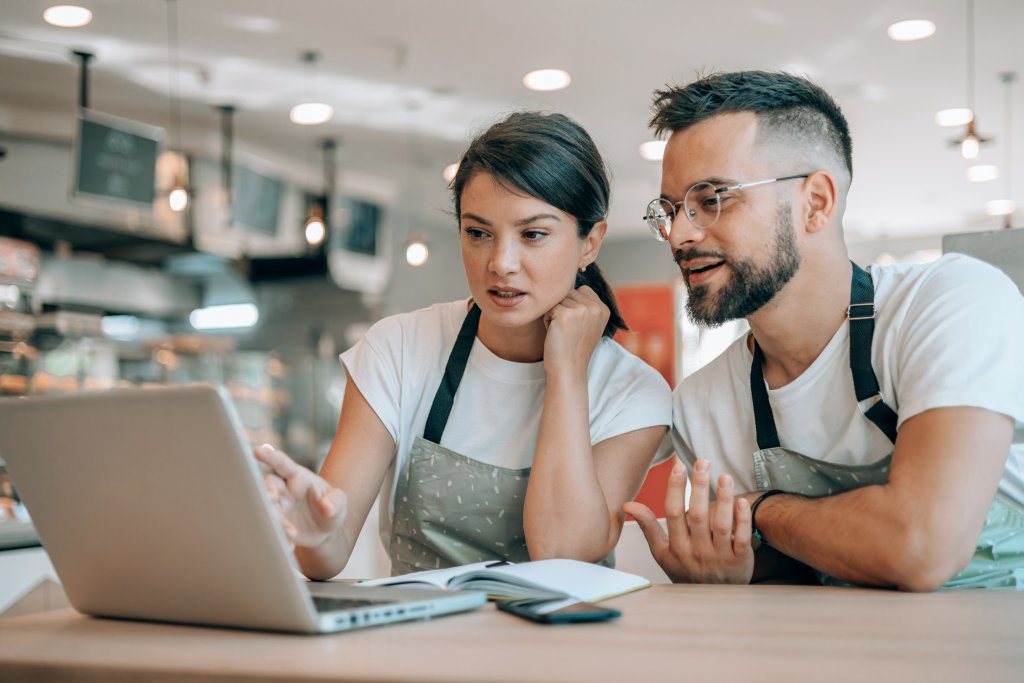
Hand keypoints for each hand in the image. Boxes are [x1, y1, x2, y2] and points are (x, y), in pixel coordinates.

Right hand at [253, 444, 346, 548]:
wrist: (326, 531)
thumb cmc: (332, 507)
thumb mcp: (340, 502)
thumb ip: (335, 501)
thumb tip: (326, 506)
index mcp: (298, 477)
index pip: (283, 464)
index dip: (270, 457)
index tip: (257, 450)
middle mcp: (284, 490)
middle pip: (268, 485)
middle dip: (266, 490)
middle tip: (270, 498)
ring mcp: (278, 507)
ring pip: (268, 509)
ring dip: (276, 519)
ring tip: (291, 532)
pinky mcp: (276, 524)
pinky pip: (272, 528)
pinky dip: (279, 537)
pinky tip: (290, 545)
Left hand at [542, 285, 608, 379]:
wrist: (568, 369)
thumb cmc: (573, 348)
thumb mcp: (588, 325)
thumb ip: (586, 306)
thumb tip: (569, 281)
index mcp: (604, 309)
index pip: (582, 290)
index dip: (573, 305)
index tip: (576, 325)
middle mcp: (595, 307)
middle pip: (568, 292)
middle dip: (562, 308)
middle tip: (567, 330)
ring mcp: (581, 310)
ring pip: (558, 299)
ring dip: (554, 313)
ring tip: (561, 331)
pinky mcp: (565, 314)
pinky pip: (548, 307)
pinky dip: (547, 320)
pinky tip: (555, 333)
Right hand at [623, 459, 753, 583]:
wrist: (711, 602)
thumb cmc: (685, 571)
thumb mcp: (662, 552)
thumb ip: (648, 527)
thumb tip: (628, 505)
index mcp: (676, 546)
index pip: (673, 513)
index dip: (675, 487)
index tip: (679, 465)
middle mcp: (696, 551)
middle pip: (697, 514)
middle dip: (699, 486)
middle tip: (702, 461)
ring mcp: (719, 556)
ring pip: (720, 524)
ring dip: (723, 499)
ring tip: (723, 476)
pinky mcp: (739, 560)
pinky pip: (741, 538)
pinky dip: (741, 520)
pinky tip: (741, 501)